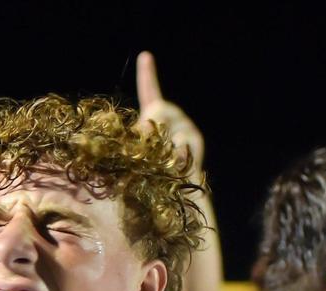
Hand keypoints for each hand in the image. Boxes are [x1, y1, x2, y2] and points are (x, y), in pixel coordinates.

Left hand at [136, 51, 203, 172]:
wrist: (172, 199)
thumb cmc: (147, 179)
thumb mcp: (132, 156)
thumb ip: (129, 141)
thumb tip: (133, 132)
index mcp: (155, 120)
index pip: (150, 93)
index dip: (147, 75)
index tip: (145, 55)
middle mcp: (174, 120)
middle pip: (160, 107)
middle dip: (150, 122)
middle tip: (146, 143)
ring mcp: (186, 131)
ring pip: (170, 126)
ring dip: (160, 144)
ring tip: (160, 161)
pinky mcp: (196, 144)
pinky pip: (181, 143)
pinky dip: (174, 156)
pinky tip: (172, 165)